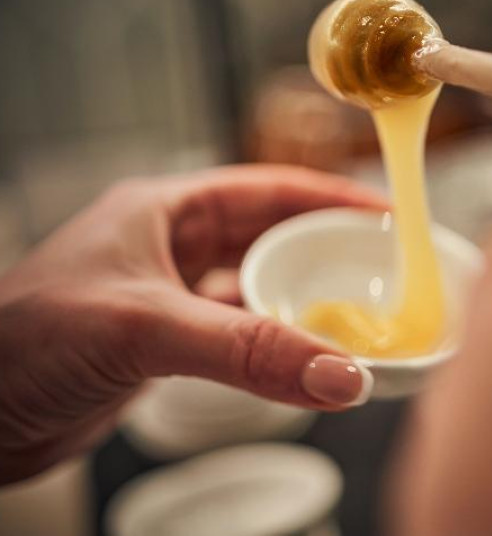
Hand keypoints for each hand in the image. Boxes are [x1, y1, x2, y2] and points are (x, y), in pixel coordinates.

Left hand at [0, 165, 384, 484]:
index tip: (385, 212)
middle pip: (270, 238)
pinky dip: (273, 345)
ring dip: (303, 304)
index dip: (329, 196)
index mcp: (165, 210)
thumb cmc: (19, 341)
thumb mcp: (144, 329)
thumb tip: (339, 372)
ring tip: (356, 317)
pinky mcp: (164, 344)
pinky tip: (301, 358)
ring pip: (257, 290)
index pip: (267, 189)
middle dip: (327, 251)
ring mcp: (169, 296)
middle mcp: (170, 247)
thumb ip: (247, 352)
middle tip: (384, 270)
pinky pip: (238, 335)